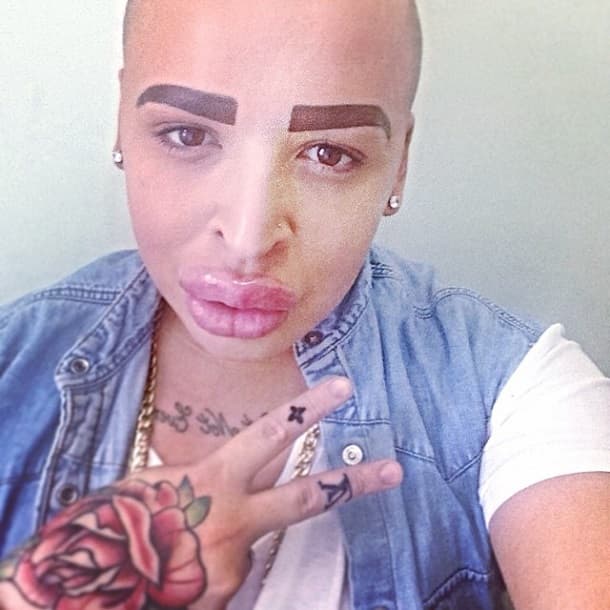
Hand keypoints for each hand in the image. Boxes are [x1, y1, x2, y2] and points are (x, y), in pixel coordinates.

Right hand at [0, 377, 402, 609]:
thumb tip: (218, 478)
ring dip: (224, 541)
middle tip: (394, 470)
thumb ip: (197, 476)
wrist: (90, 584)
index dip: (308, 408)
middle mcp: (236, 517)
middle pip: (307, 497)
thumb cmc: (117, 523)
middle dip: (354, 483)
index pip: (270, 433)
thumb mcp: (155, 483)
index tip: (343, 387)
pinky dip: (209, 568)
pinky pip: (229, 572)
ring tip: (179, 549)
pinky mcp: (230, 593)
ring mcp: (237, 559)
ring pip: (251, 540)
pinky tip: (179, 571)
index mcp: (215, 477)